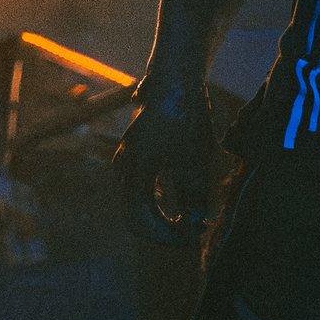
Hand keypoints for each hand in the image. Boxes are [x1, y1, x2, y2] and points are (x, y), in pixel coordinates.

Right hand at [113, 74, 219, 244]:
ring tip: (192, 218)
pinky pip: (145, 185)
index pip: (141, 222)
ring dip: (164, 214)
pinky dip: (162, 198)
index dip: (166, 237)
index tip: (190, 241)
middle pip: (138, 213)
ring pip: (142, 200)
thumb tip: (194, 223)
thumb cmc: (183, 118)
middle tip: (191, 234)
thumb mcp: (194, 161)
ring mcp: (129, 159)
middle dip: (165, 228)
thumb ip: (194, 196)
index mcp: (133, 175)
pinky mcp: (139, 150)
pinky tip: (182, 200)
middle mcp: (124, 169)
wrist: (175, 79)